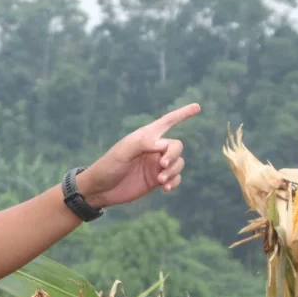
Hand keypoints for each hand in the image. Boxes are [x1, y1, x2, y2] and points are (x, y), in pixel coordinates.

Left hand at [78, 103, 200, 208]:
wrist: (99, 189)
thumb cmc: (108, 166)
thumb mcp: (123, 152)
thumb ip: (143, 145)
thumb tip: (165, 144)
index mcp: (145, 137)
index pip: (167, 122)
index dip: (182, 114)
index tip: (198, 107)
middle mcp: (153, 149)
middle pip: (176, 146)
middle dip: (173, 155)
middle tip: (162, 165)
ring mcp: (156, 165)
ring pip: (179, 163)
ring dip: (174, 171)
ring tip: (161, 181)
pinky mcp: (156, 180)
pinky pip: (175, 178)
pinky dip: (175, 182)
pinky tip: (166, 188)